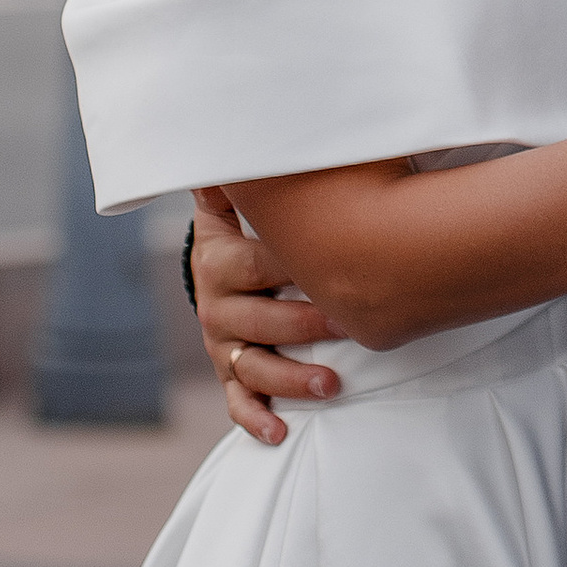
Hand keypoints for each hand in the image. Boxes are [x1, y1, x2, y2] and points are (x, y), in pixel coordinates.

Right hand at [193, 188, 347, 445]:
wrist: (224, 261)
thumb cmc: (257, 222)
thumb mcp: (248, 195)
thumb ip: (252, 171)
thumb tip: (250, 134)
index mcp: (220, 257)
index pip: (257, 263)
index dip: (293, 266)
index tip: (334, 264)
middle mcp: (216, 303)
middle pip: (259, 319)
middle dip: (305, 324)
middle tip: (350, 324)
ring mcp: (223, 342)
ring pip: (253, 366)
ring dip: (291, 379)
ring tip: (332, 384)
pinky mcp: (230, 371)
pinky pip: (238, 401)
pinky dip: (255, 419)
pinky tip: (280, 432)